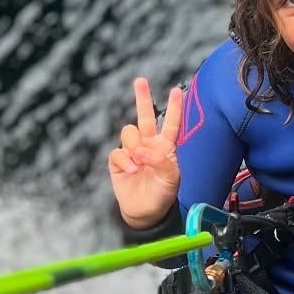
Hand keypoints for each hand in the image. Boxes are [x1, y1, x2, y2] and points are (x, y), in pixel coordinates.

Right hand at [108, 77, 182, 228]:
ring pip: (128, 133)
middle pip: (144, 117)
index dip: (173, 108)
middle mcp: (148, 145)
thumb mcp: (172, 180)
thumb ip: (163, 163)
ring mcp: (132, 152)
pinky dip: (124, 160)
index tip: (176, 91)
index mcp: (165, 147)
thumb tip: (144, 152)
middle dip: (142, 98)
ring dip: (133, 145)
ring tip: (139, 163)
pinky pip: (117, 152)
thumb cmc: (162, 194)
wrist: (145, 212)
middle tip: (140, 81)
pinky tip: (132, 170)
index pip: (170, 123)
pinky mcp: (118, 161)